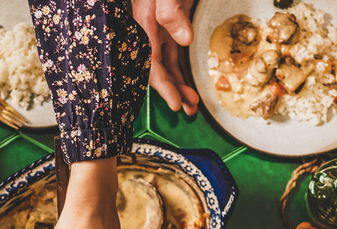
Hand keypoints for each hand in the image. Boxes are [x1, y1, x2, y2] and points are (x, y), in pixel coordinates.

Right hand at [134, 0, 199, 114]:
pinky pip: (174, 52)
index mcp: (144, 20)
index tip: (174, 103)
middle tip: (187, 109)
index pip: (150, 61)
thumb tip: (182, 39)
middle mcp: (150, 27)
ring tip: (192, 104)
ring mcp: (161, 25)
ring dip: (179, 84)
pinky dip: (182, 69)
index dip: (162, 85)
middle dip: (172, 90)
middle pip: (158, 67)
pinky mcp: (173, 21)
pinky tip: (188, 83)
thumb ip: (171, 10)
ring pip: (168, 62)